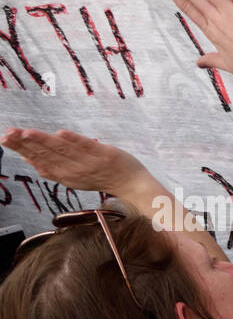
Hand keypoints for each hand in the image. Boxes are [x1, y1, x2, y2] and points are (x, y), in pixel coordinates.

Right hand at [0, 128, 150, 198]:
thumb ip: (53, 168)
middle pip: (46, 155)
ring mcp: (90, 162)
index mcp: (66, 175)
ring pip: (63, 150)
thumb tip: (29, 159)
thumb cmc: (102, 177)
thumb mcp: (74, 176)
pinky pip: (88, 146)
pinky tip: (60, 133)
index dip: (22, 150)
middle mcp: (75, 170)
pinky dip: (75, 140)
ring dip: (44, 141)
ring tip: (26, 132)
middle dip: (25, 144)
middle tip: (7, 134)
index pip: (39, 160)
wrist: (133, 185)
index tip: (6, 139)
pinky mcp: (105, 155)